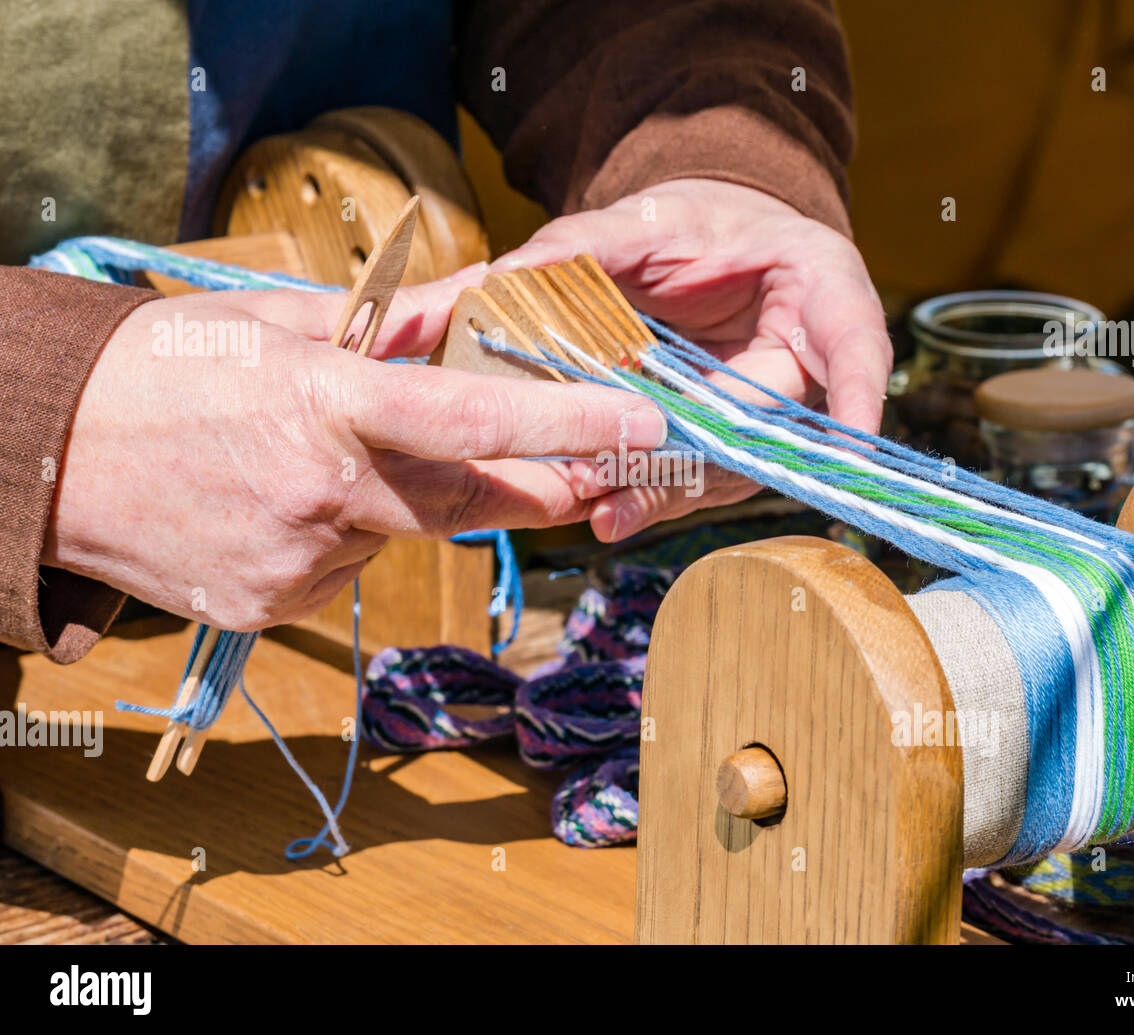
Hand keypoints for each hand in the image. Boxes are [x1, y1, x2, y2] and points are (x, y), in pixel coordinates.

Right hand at [42, 272, 666, 630]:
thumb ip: (367, 330)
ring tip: (315, 462)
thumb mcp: (263, 323)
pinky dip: (341, 538)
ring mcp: (300, 563)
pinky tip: (281, 506)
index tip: (639, 424)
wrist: (46, 460)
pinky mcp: (276, 609)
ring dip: (394, 503)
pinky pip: (345, 571)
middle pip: (465, 502)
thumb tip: (446, 321)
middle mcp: (326, 495)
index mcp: (327, 406)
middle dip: (530, 488)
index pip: (473, 422)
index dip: (567, 426)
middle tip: (578, 472)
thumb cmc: (155, 373)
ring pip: (397, 537)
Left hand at [494, 178, 889, 540]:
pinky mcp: (734, 440)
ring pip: (739, 465)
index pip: (857, 342)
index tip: (852, 447)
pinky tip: (608, 508)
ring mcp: (776, 409)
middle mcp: (812, 359)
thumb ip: (587, 245)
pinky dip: (656, 493)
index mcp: (820, 285)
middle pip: (782, 427)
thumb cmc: (693, 228)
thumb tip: (507, 273)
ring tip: (611, 511)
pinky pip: (704, 475)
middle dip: (715, 461)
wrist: (702, 252)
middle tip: (650, 484)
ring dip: (674, 491)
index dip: (860, 397)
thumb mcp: (645, 222)